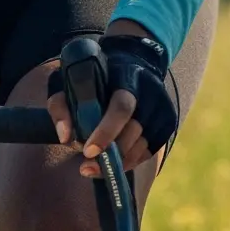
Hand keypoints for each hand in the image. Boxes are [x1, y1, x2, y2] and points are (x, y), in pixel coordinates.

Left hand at [48, 23, 176, 175]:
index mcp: (128, 78)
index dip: (106, 131)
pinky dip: (131, 162)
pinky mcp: (167, 123)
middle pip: (135, 129)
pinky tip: (114, 164)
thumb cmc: (98, 77)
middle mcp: (151, 93)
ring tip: (96, 168)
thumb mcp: (72, 82)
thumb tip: (65, 137)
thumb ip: (62, 106)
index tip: (88, 151)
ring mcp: (163, 109)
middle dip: (112, 153)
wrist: (135, 62)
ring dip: (120, 162)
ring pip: (144, 144)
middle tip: (87, 167)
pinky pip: (150, 151)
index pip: (122, 107)